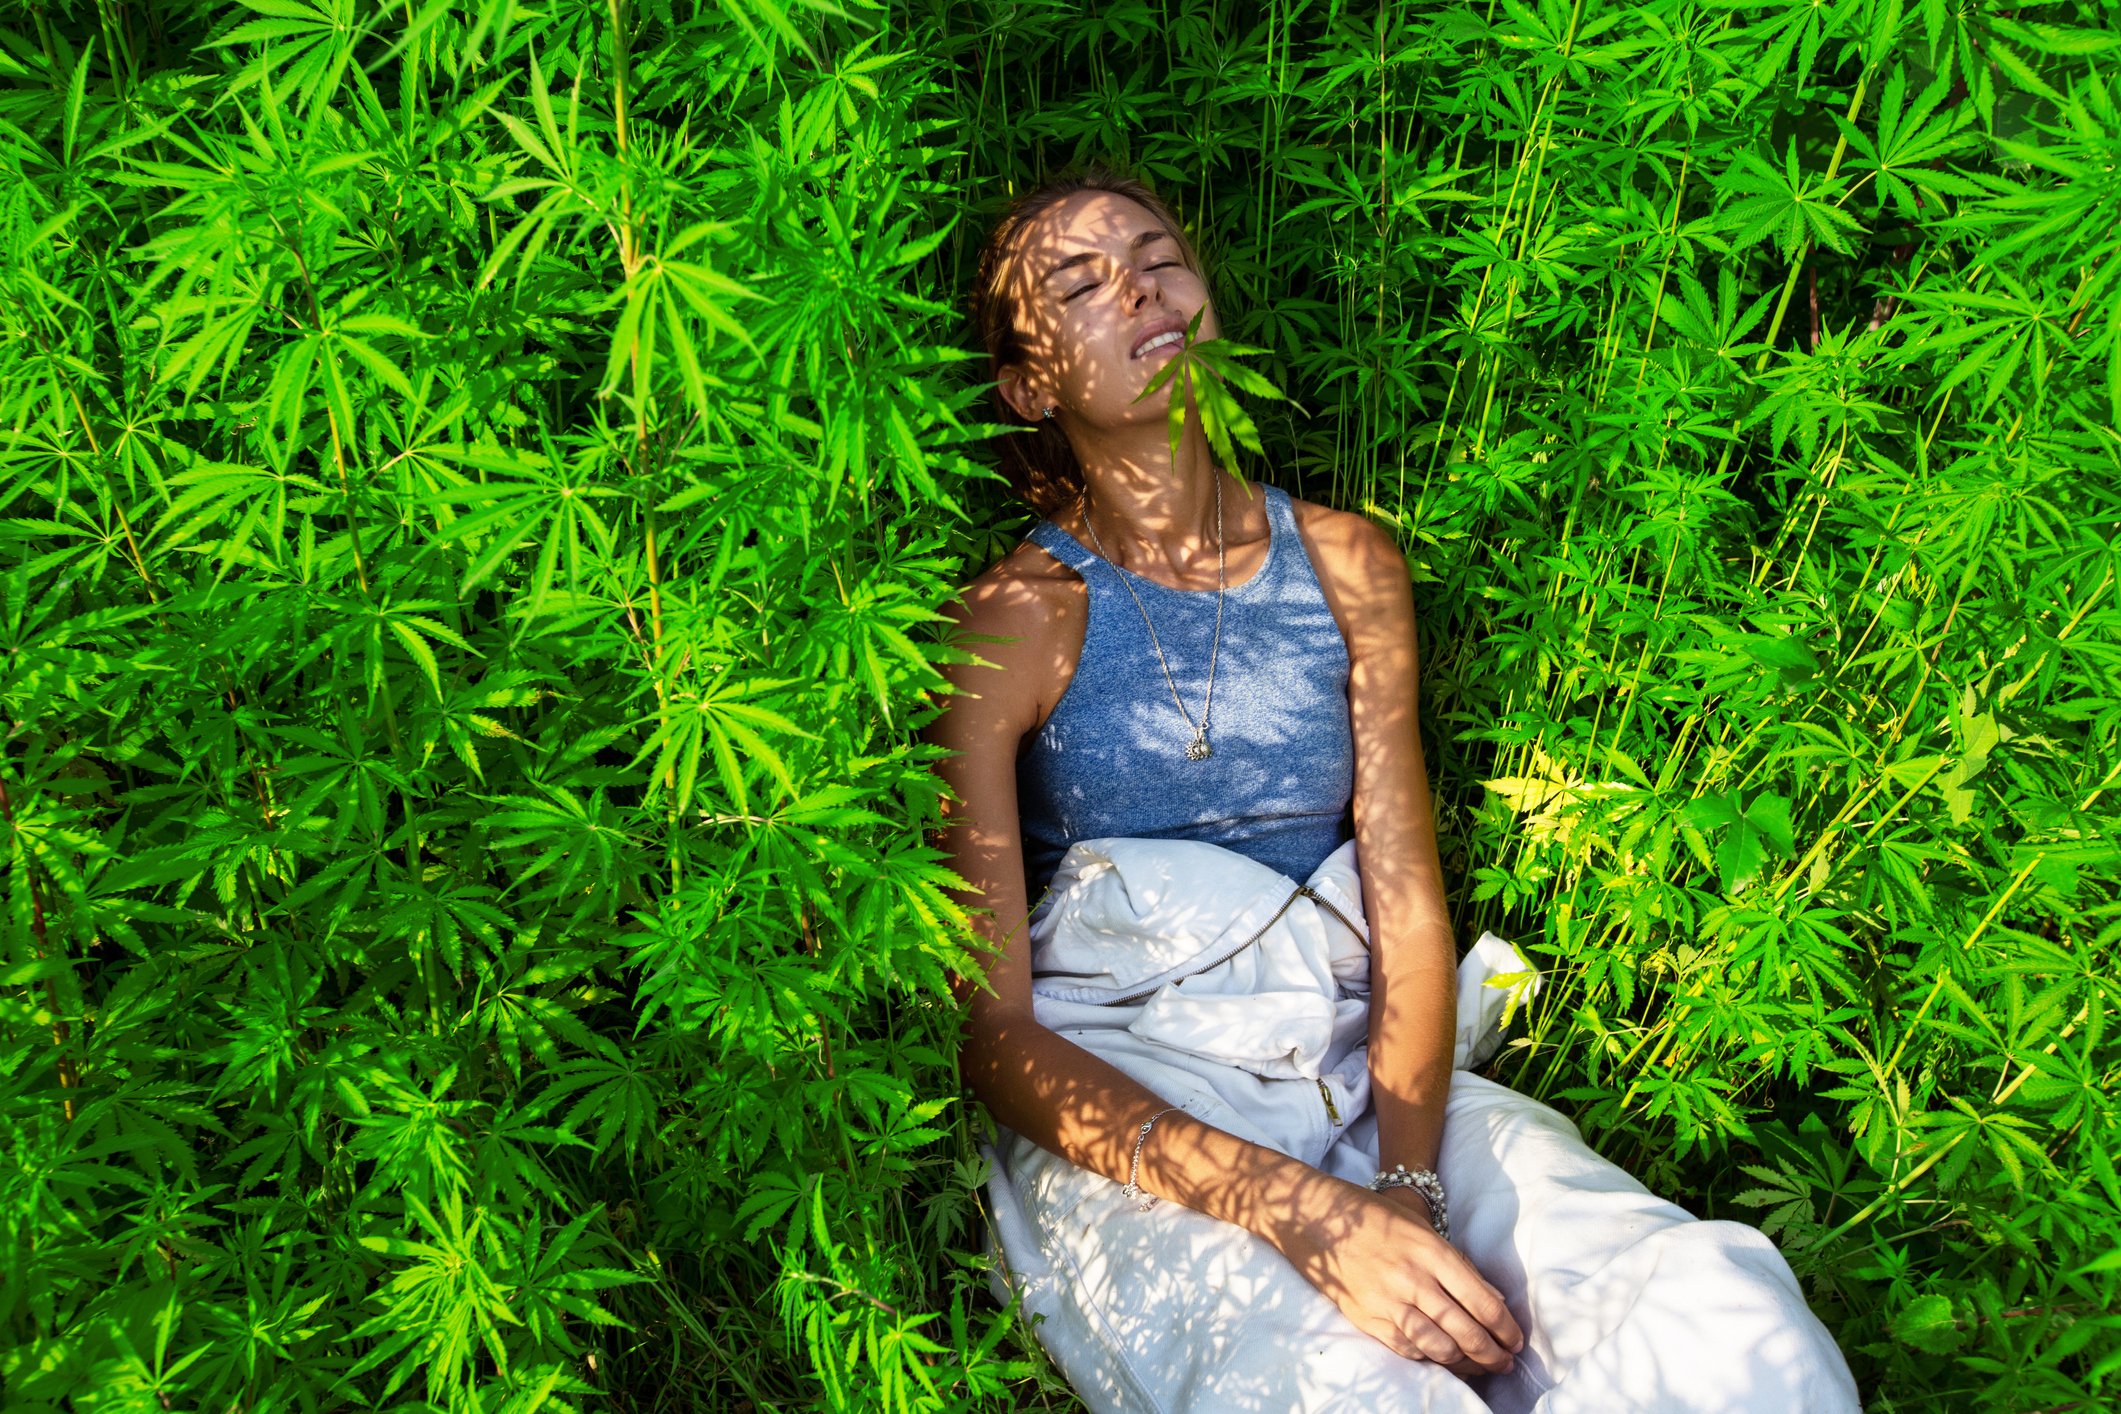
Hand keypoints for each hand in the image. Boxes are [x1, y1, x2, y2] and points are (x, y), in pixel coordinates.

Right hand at [1271, 1175, 1522, 1377]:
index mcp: (1430, 1250)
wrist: (1312, 1218)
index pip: (1481, 1300)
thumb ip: (1456, 1263)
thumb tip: (1493, 1299)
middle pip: (1465, 1329)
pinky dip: (1431, 1358)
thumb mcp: (1419, 1226)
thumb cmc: (1371, 1216)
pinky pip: (1408, 1349)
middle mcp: (1411, 1278)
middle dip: (1492, 1353)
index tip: (1516, 1339)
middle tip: (1506, 1362)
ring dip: (1466, 1363)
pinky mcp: (1366, 1319)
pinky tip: (1444, 1359)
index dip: (1505, 1326)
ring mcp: (1386, 1301)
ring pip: (1438, 1347)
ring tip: (1480, 1367)